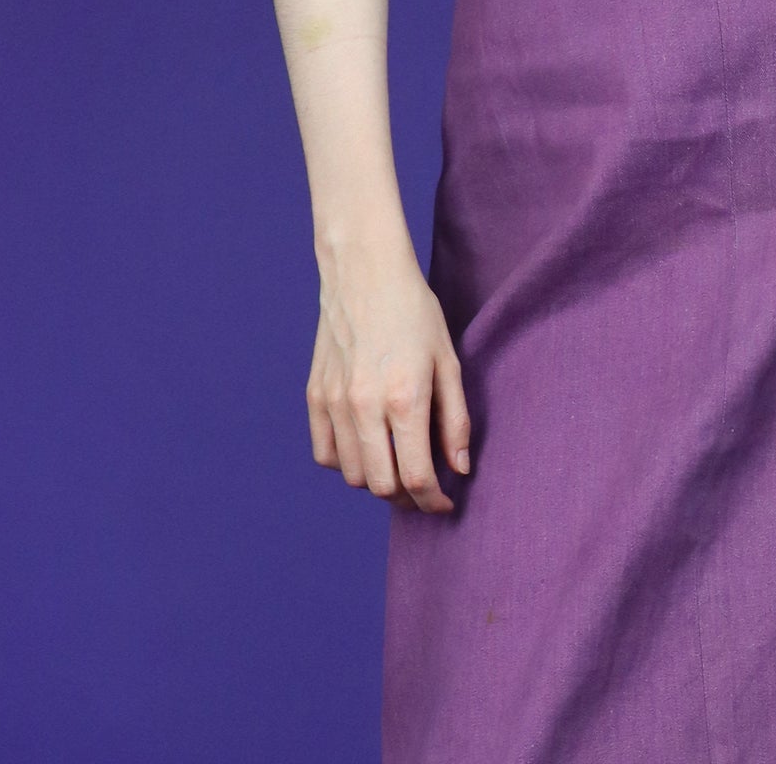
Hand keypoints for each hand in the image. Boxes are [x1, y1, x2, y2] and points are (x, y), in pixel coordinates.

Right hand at [307, 250, 471, 513]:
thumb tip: (460, 468)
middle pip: (382, 486)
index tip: (446, 503)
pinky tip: (367, 446)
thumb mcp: (447, 360)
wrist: (365, 271)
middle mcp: (364, 406)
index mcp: (404, 398)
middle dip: (408, 497)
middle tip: (425, 487)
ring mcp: (334, 403)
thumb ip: (455, 419)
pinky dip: (347, 463)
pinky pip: (326, 454)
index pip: (417, 477)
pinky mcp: (316, 396)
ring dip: (378, 481)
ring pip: (352, 476)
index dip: (434, 502)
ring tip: (398, 464)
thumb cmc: (414, 311)